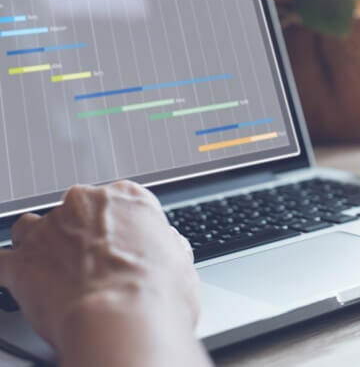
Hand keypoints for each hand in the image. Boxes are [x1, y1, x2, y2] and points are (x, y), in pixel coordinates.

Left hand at [0, 181, 209, 365]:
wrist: (122, 321)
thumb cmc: (156, 293)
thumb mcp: (181, 260)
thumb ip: (164, 245)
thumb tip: (165, 248)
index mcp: (128, 198)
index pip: (120, 201)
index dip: (122, 227)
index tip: (124, 245)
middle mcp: (86, 205)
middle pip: (74, 211)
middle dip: (80, 235)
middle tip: (96, 265)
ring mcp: (49, 231)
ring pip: (33, 229)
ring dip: (41, 247)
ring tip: (58, 273)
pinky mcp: (21, 262)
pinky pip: (5, 262)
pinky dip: (13, 273)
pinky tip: (26, 286)